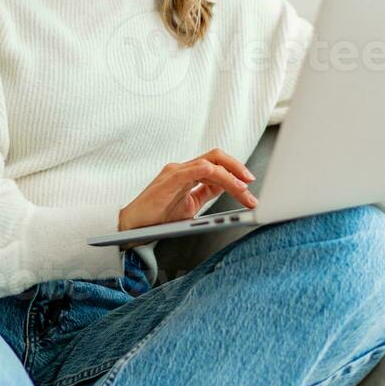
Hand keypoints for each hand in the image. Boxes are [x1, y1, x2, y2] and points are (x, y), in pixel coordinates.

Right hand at [118, 148, 257, 232]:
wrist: (133, 227)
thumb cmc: (156, 219)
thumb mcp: (189, 206)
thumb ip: (205, 193)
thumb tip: (224, 188)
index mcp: (186, 174)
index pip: (216, 165)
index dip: (235, 172)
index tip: (249, 186)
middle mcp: (181, 169)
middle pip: (216, 157)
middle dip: (237, 167)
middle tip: (251, 183)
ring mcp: (175, 172)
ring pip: (211, 163)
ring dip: (232, 176)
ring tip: (244, 191)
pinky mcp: (170, 178)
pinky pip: (197, 169)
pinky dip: (216, 174)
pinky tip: (227, 183)